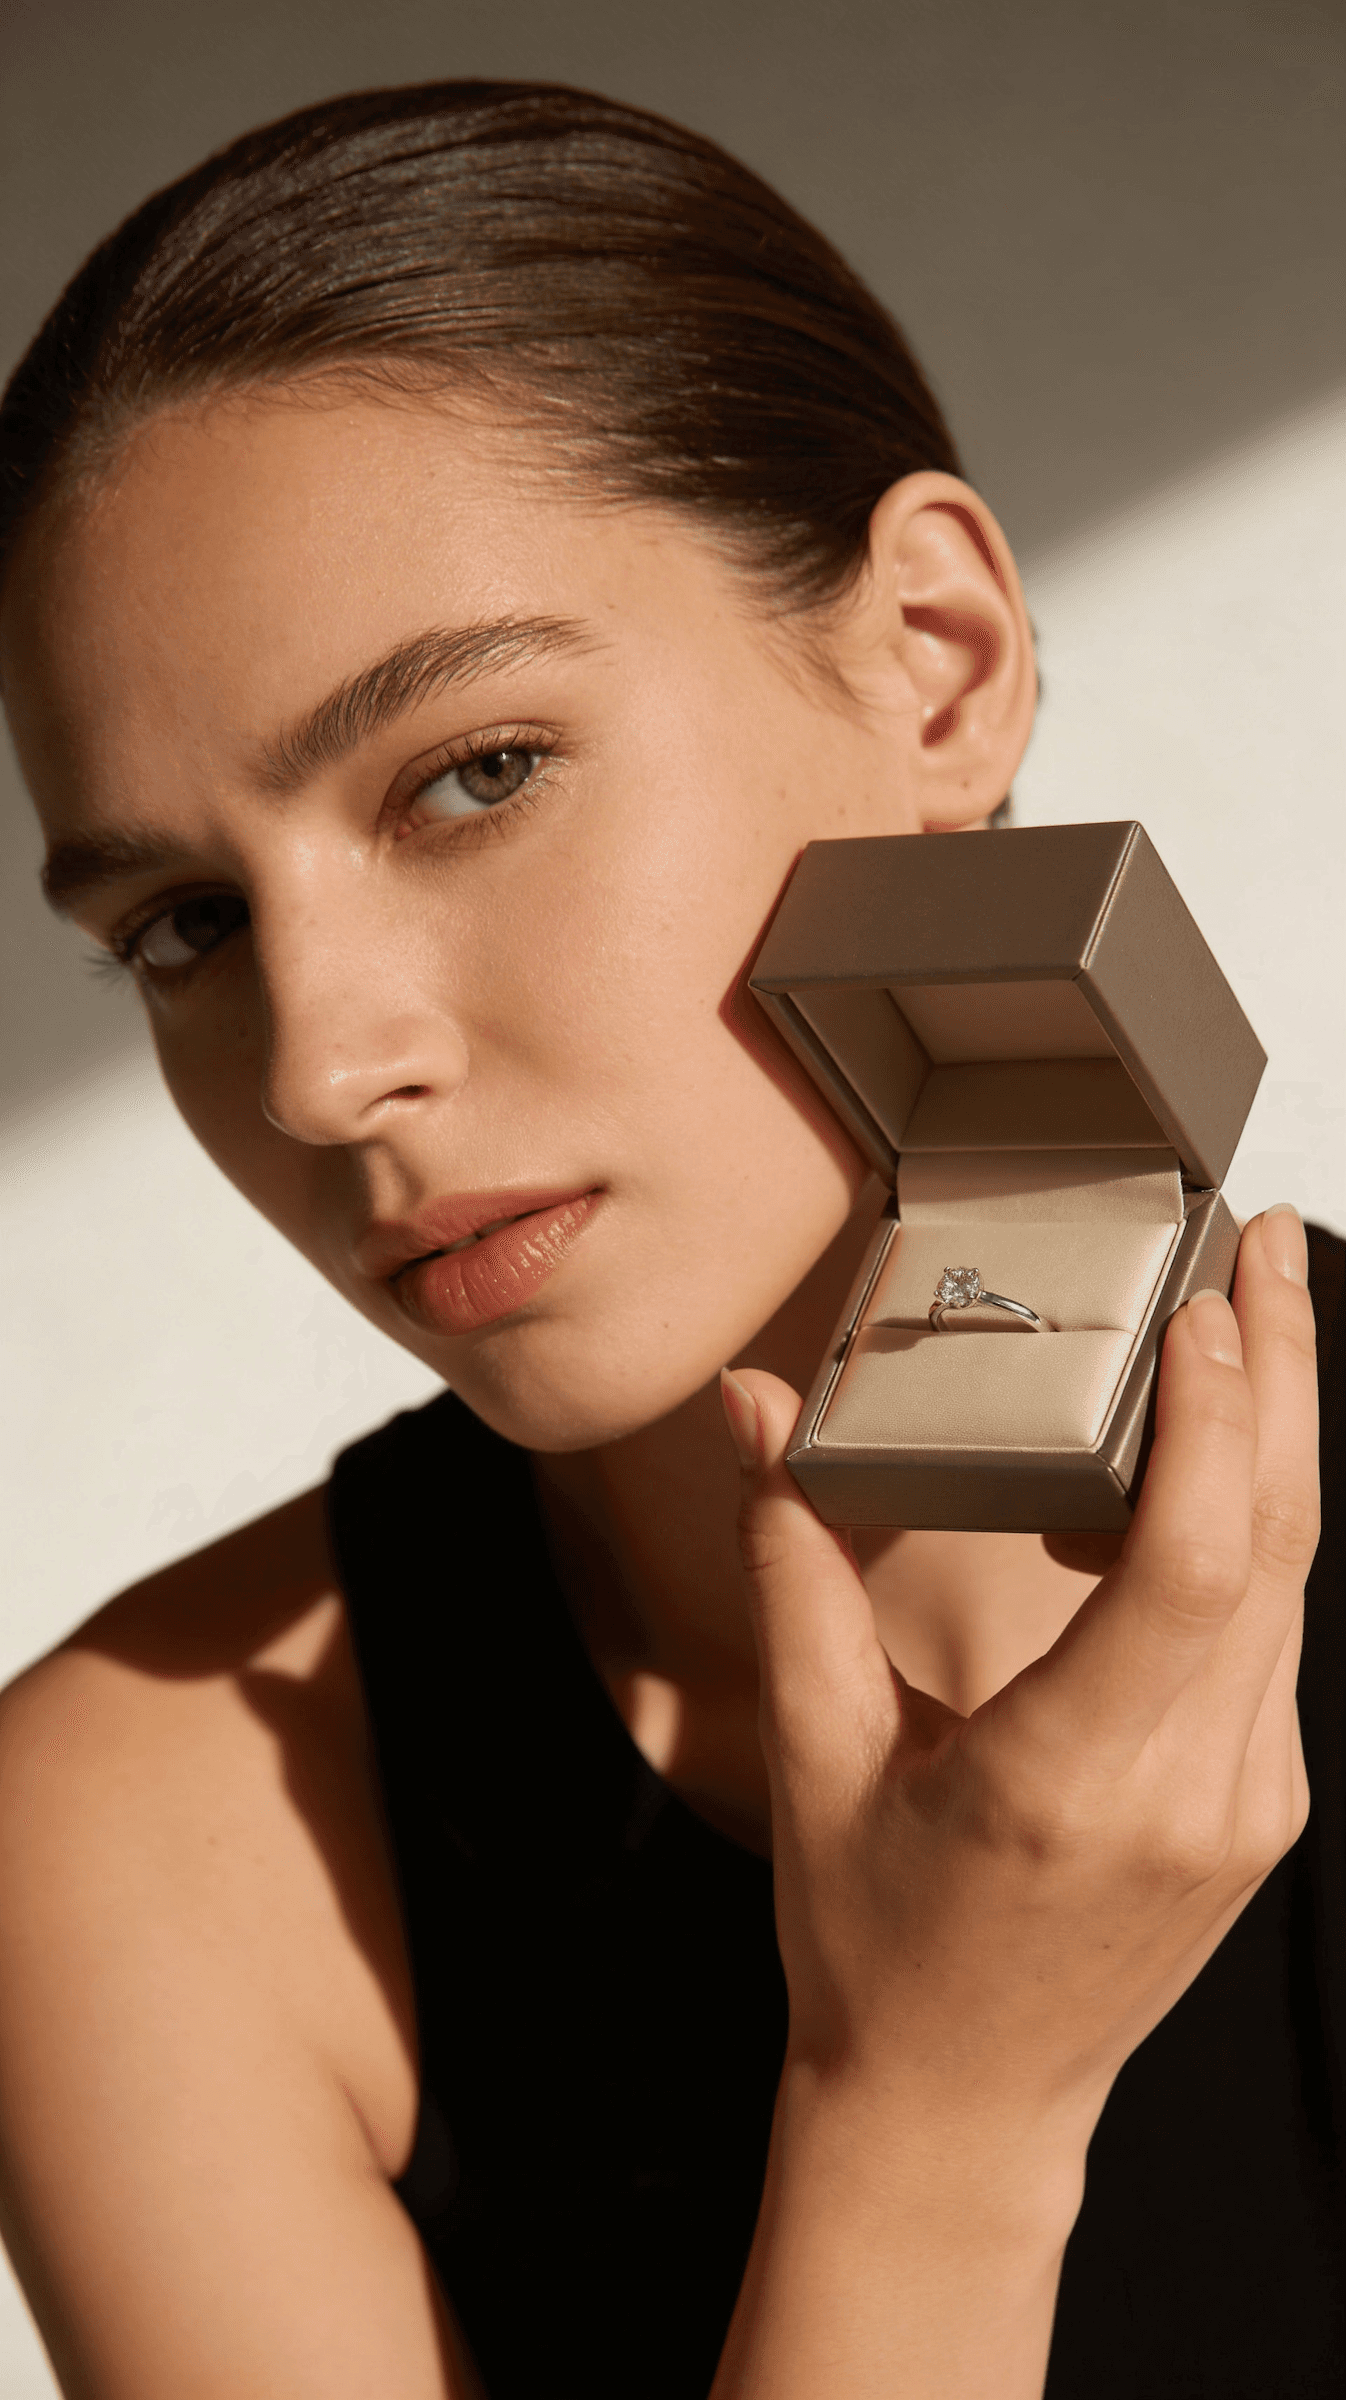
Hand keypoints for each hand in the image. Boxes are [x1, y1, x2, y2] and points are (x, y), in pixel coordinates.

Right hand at [720, 1206, 1317, 2167]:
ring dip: (1279, 1434)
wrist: (962, 2110)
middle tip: (1267, 1241)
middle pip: (1278, 1545)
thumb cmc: (872, 1944)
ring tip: (1249, 1307)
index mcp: (1068, 1782)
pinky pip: (1276, 1630)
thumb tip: (751, 1412)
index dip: (1218, 1423)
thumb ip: (795, 1562)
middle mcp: (1189, 1794)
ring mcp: (1246, 1804)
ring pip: (1297, 1579)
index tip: (1210, 1302)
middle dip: (1284, 1372)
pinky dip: (1251, 1522)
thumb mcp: (812, 1756)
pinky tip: (1204, 1454)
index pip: (1192, 1571)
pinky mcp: (1261, 1803)